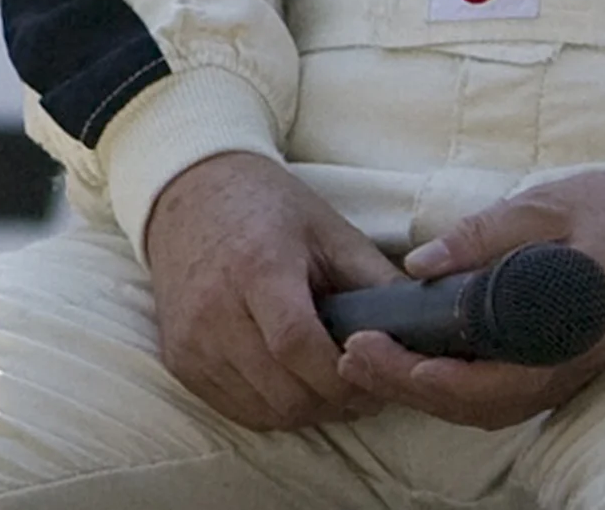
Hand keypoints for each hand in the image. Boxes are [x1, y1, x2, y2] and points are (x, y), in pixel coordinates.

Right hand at [141, 151, 409, 430]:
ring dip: (307, 410)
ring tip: (330, 383)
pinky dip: (273, 408)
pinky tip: (292, 381)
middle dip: (335, 401)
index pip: (299, 347)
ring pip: (265, 412)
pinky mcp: (178, 359)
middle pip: (285, 392)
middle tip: (364, 386)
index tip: (377, 376)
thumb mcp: (330, 231)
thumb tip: (426, 330)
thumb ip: (377, 282)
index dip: (345, 376)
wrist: (190, 193)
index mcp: (257, 269)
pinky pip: (237, 410)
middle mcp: (215, 310)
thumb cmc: (268, 208)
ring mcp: (191, 340)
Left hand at [332, 149, 604, 429]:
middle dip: (407, 388)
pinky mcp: (565, 361)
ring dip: (427, 391)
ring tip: (369, 361)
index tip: (369, 349)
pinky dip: (456, 384)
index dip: (419, 375)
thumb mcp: (550, 205)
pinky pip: (504, 390)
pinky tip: (419, 357)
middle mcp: (568, 367)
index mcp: (567, 333)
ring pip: (489, 405)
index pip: (484, 382)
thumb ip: (484, 235)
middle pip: (477, 404)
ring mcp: (569, 370)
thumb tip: (419, 262)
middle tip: (349, 358)